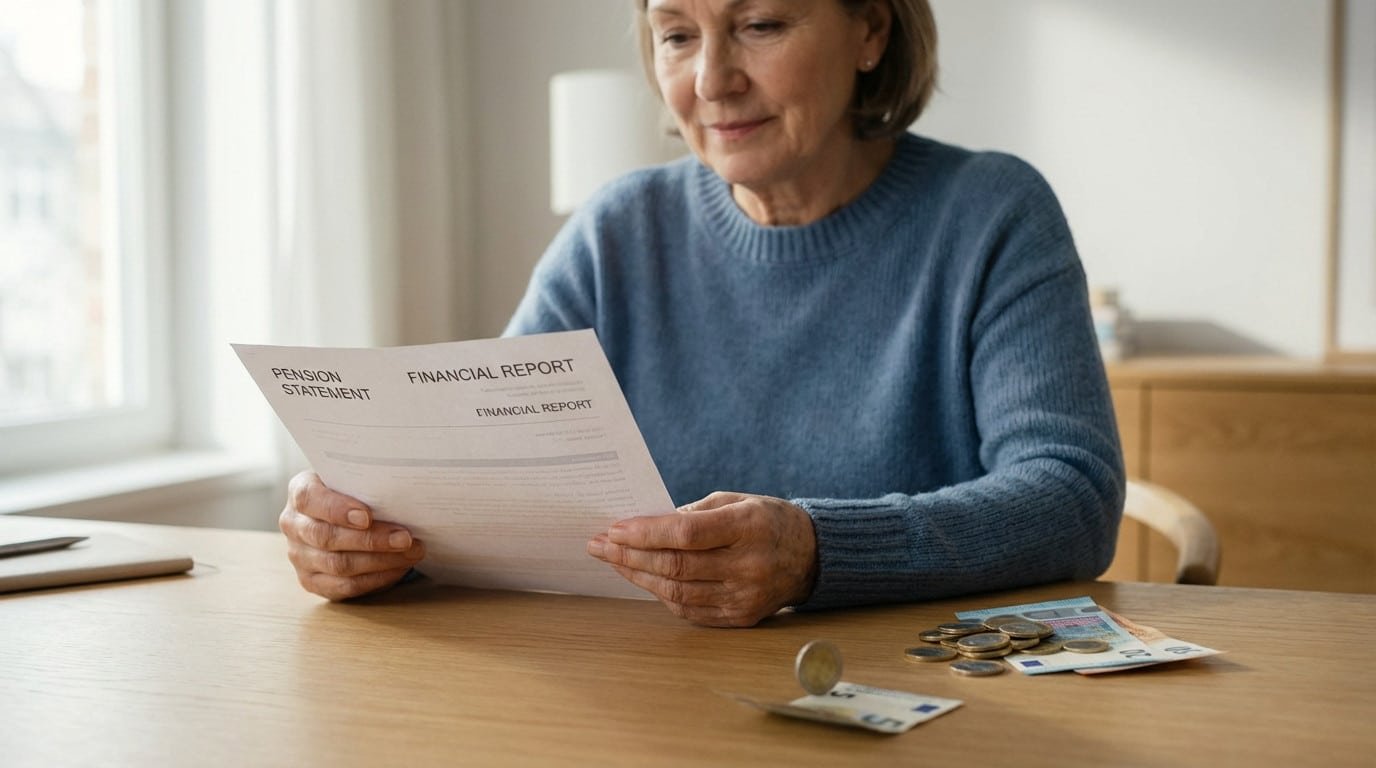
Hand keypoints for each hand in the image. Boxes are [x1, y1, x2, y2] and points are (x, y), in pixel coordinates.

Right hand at [279, 470, 425, 599]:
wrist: (341, 513)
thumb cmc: (353, 492)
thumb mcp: (354, 478)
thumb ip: (366, 482)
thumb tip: (401, 493)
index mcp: (300, 492)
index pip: (309, 499)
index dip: (337, 509)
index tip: (367, 516)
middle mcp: (294, 525)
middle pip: (328, 537)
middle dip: (371, 540)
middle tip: (405, 538)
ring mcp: (299, 556)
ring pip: (338, 565)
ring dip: (380, 561)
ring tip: (411, 552)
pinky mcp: (311, 581)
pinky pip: (344, 586)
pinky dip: (376, 579)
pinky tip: (398, 568)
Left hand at [585, 491, 817, 627]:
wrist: (811, 556)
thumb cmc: (767, 520)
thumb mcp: (736, 500)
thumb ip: (693, 513)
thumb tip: (645, 526)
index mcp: (747, 528)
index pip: (686, 535)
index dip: (645, 533)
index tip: (614, 528)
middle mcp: (748, 566)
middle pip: (676, 567)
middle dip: (629, 555)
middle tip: (599, 545)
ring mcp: (744, 597)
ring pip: (677, 592)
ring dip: (638, 576)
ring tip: (613, 561)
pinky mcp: (740, 617)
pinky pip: (689, 610)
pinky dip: (661, 594)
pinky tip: (643, 578)